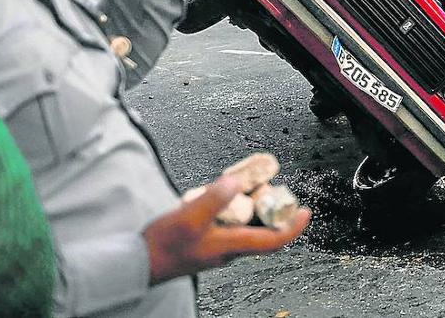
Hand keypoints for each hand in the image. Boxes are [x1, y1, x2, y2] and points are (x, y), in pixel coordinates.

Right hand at [144, 175, 310, 284]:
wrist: (138, 263)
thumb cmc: (163, 246)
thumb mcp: (190, 216)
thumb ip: (215, 198)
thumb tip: (238, 182)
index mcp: (231, 246)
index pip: (274, 241)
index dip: (293, 227)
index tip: (305, 212)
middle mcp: (229, 249)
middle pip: (263, 232)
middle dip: (275, 211)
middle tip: (278, 190)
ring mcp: (218, 247)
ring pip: (247, 228)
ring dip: (255, 209)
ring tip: (254, 187)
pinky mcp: (207, 242)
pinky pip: (231, 226)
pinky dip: (236, 210)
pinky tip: (225, 197)